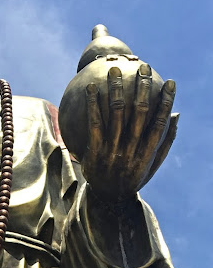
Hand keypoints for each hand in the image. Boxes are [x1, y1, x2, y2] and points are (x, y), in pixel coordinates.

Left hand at [81, 64, 177, 202]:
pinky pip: (93, 123)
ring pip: (115, 114)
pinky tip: (91, 88)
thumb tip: (176, 115)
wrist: (108, 199)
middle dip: (142, 88)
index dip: (166, 101)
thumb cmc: (133, 177)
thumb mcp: (152, 164)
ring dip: (116, 89)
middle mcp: (131, 150)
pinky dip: (93, 104)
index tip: (170, 83)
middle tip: (143, 67)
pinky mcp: (94, 150)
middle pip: (139, 113)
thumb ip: (165, 141)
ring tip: (115, 70)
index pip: (160, 122)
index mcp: (147, 152)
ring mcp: (112, 150)